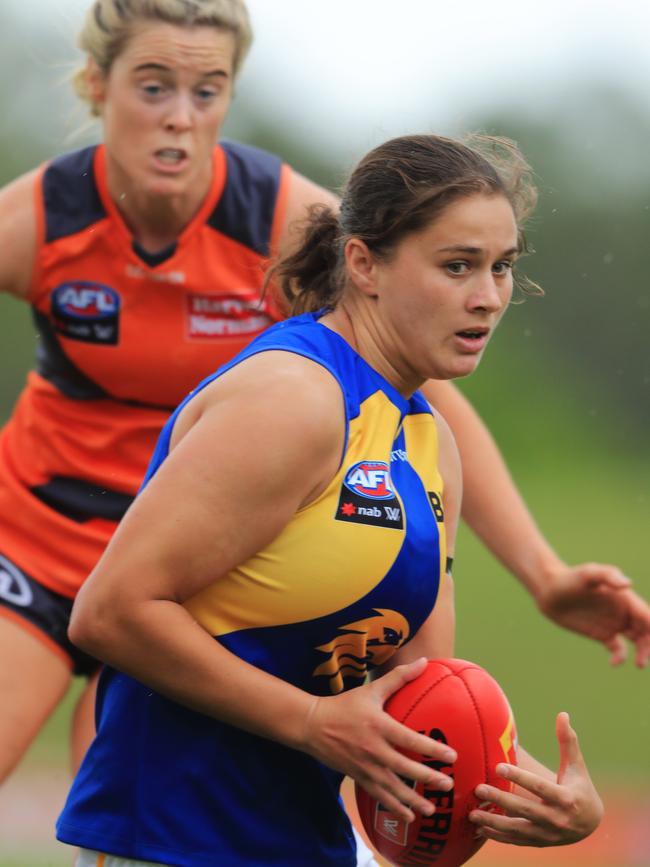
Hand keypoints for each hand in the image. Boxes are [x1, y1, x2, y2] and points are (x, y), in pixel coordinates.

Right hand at [302, 657, 456, 822]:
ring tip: (431, 810)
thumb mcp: (371, 689)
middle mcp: (373, 749)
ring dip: (412, 800)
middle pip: (404, 768)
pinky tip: (408, 817)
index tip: (452, 757)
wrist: (313, 725)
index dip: (432, 750)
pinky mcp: (358, 777)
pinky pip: (378, 796)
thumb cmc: (345, 705)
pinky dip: (394, 807)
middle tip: (447, 786)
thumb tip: (423, 661)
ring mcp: (365, 766)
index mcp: (379, 726)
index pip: (410, 740)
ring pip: (392, 788)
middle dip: (427, 778)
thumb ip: (399, 678)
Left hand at [469, 712, 602, 846]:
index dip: (519, 777)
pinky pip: (517, 841)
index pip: (540, 787)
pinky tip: (480, 828)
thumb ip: (568, 741)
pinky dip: (499, 837)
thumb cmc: (580, 786)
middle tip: (478, 788)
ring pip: (518, 830)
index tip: (498, 766)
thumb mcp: (576, 765)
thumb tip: (563, 714)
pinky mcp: (540, 842)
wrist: (591, 823)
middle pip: (525, 809)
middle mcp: (557, 819)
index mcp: (567, 799)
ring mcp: (548, 834)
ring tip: (472, 813)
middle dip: (501, 799)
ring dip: (494, 823)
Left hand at [536, 562, 649, 666]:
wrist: (549, 591)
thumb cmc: (569, 578)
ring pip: (638, 640)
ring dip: (643, 652)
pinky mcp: (602, 634)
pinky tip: (614, 663)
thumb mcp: (588, 574)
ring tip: (639, 664)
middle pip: (646, 629)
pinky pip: (618, 648)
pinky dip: (620, 657)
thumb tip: (629, 584)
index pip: (647, 615)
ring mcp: (613, 623)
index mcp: (625, 598)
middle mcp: (623, 611)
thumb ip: (608, 576)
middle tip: (644, 658)